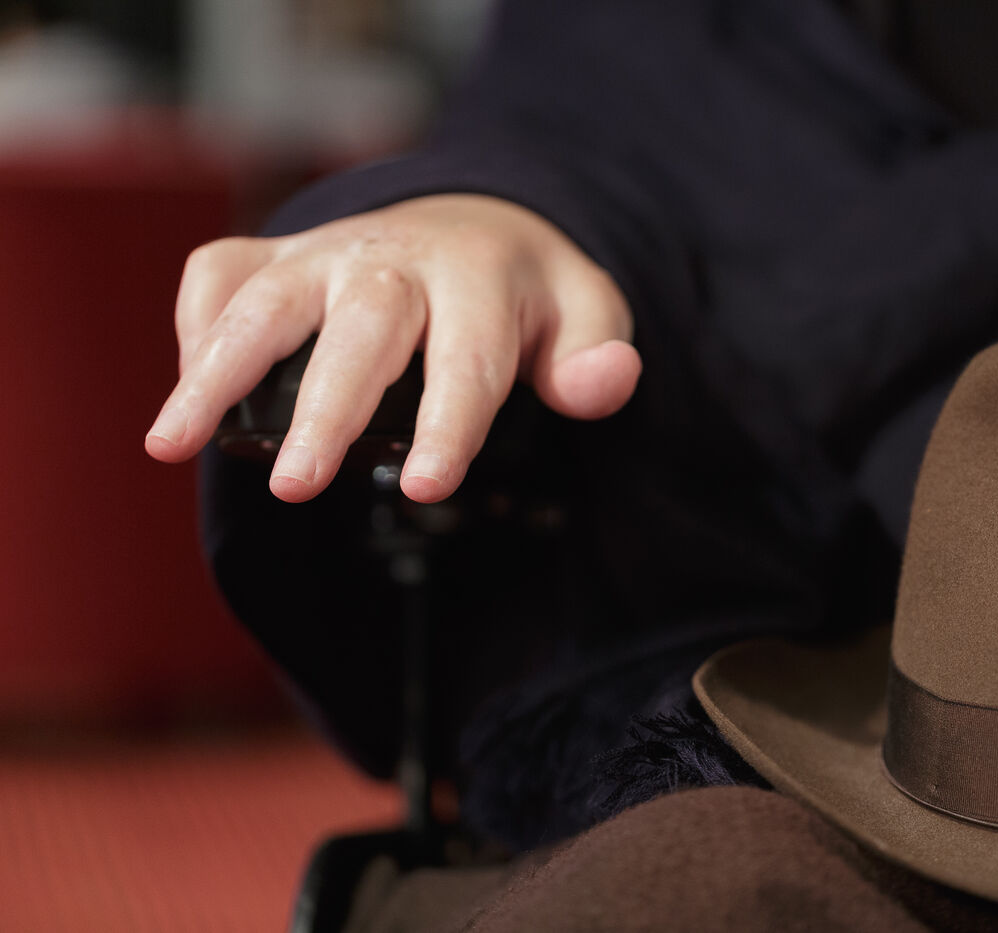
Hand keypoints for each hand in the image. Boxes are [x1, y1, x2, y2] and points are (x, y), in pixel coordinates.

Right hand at [145, 194, 640, 502]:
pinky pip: (221, 272)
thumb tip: (601, 386)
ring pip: (266, 301)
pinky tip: (186, 394)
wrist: (479, 219)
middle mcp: (398, 259)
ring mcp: (329, 251)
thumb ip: (596, 357)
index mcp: (482, 279)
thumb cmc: (528, 293)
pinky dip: (193, 326)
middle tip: (296, 486)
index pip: (468, 359)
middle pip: (360, 332)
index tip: (423, 485)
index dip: (447, 425)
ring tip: (171, 444)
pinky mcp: (280, 252)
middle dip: (325, 408)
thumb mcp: (587, 316)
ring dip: (215, 370)